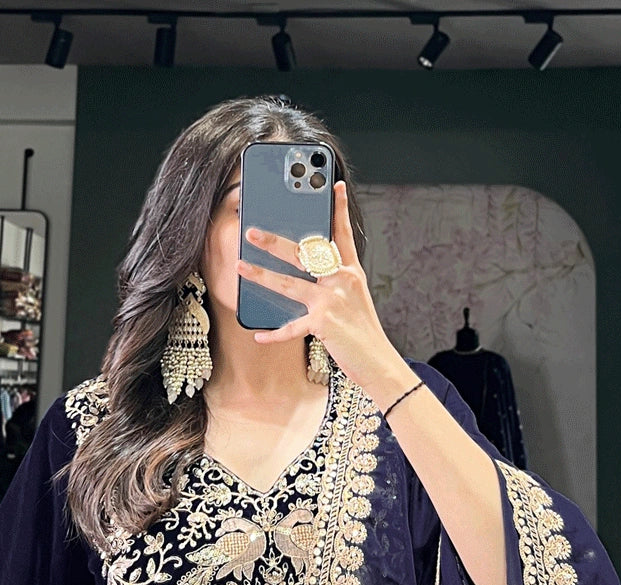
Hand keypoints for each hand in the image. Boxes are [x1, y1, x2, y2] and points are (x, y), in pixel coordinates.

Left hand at [238, 180, 398, 395]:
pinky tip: (258, 335)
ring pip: (290, 283)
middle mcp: (342, 281)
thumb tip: (307, 274)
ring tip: (241, 266)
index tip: (333, 184)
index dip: (338, 209)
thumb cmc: (364, 335)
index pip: (343, 235)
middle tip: (252, 231)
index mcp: (351, 273)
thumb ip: (335, 284)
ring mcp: (332, 301)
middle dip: (275, 241)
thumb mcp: (355, 302)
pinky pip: (291, 327)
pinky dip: (274, 334)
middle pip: (305, 254)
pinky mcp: (324, 323)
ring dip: (262, 274)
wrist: (379, 364)